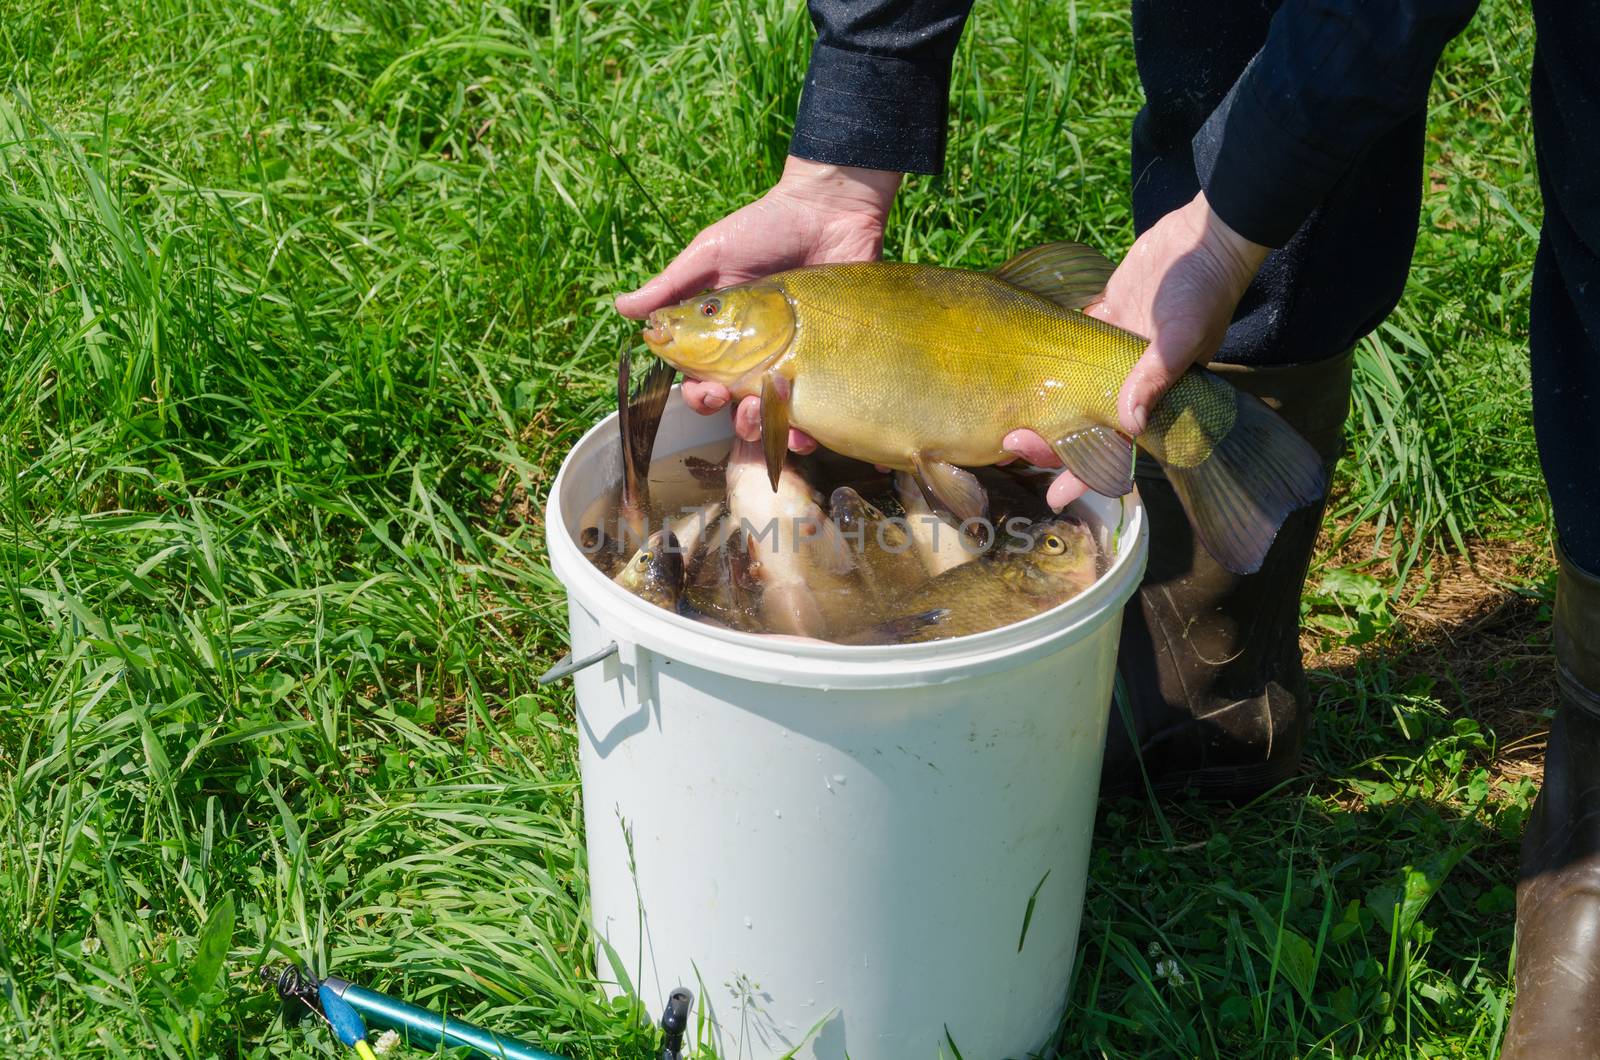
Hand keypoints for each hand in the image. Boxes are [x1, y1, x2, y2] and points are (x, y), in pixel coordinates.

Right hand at [616, 156, 901, 451]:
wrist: (829, 210)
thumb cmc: (767, 227)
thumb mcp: (713, 253)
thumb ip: (671, 285)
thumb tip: (621, 309)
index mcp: (724, 333)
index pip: (701, 379)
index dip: (697, 393)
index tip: (706, 389)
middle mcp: (756, 354)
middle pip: (734, 406)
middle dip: (729, 416)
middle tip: (735, 403)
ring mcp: (795, 361)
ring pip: (773, 417)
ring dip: (763, 428)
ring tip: (765, 415)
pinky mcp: (829, 364)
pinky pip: (818, 411)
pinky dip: (808, 433)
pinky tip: (805, 434)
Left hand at [1003, 191, 1268, 508]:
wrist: (1202, 238)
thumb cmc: (1200, 291)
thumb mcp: (1182, 335)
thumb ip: (1156, 376)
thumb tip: (1129, 420)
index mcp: (1154, 396)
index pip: (1114, 447)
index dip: (1083, 474)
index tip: (1053, 497)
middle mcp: (1129, 380)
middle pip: (1082, 423)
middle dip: (1048, 439)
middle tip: (1009, 443)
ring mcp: (1113, 350)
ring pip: (1070, 389)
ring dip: (1041, 403)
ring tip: (1004, 418)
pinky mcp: (1103, 317)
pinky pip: (1069, 344)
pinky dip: (1045, 357)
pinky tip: (1013, 366)